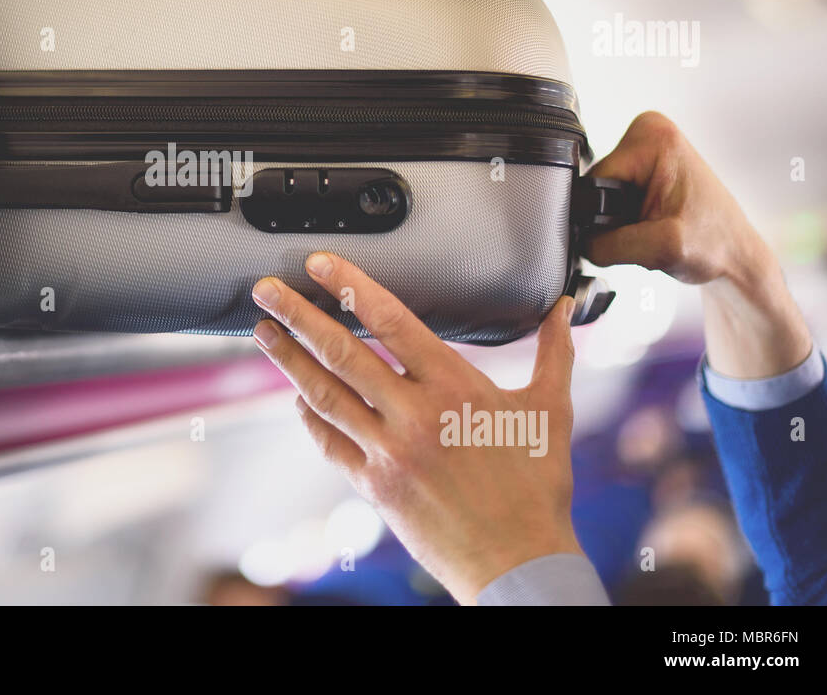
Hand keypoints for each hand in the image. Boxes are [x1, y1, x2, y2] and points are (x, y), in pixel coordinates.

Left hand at [251, 253, 579, 604]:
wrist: (518, 560)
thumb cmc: (536, 488)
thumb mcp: (551, 412)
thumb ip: (553, 353)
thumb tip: (562, 309)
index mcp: (455, 387)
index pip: (390, 321)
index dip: (349, 286)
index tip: (320, 265)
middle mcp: (414, 414)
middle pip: (342, 352)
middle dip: (297, 316)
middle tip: (266, 292)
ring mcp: (389, 451)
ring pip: (324, 395)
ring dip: (288, 360)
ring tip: (263, 333)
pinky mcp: (374, 484)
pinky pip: (330, 442)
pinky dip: (309, 417)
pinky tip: (296, 399)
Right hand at [585, 111, 810, 377]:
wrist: (736, 256)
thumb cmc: (716, 244)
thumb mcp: (660, 247)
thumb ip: (608, 244)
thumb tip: (577, 242)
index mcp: (653, 138)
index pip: (594, 183)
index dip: (604, 218)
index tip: (637, 229)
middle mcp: (649, 133)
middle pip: (596, 189)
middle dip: (613, 221)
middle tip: (648, 233)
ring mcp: (647, 149)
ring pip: (600, 198)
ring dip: (619, 223)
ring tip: (651, 232)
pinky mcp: (646, 167)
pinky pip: (611, 199)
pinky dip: (625, 221)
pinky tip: (649, 226)